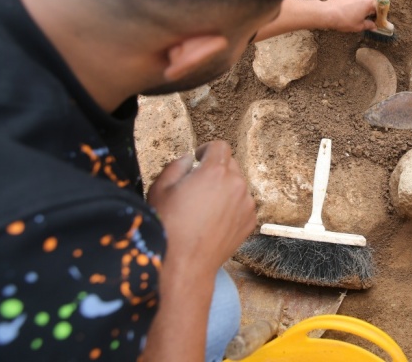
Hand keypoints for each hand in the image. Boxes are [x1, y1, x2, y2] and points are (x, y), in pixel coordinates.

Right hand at [147, 141, 255, 272]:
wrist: (184, 264)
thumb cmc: (168, 227)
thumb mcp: (160, 189)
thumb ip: (176, 166)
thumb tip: (189, 160)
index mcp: (215, 171)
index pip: (220, 146)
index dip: (207, 150)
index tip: (199, 160)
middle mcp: (236, 184)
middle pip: (230, 164)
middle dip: (215, 169)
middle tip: (198, 186)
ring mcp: (246, 203)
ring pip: (237, 185)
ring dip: (224, 188)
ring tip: (205, 207)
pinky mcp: (250, 221)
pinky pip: (242, 204)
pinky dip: (232, 206)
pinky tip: (214, 221)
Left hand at [322, 0, 377, 32]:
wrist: (328, 13)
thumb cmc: (344, 20)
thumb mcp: (359, 26)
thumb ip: (369, 25)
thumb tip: (374, 26)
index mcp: (370, 2)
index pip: (379, 9)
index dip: (378, 17)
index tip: (377, 22)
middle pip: (372, 3)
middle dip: (370, 11)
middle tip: (366, 20)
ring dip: (363, 6)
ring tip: (357, 16)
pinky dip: (357, 3)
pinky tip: (351, 10)